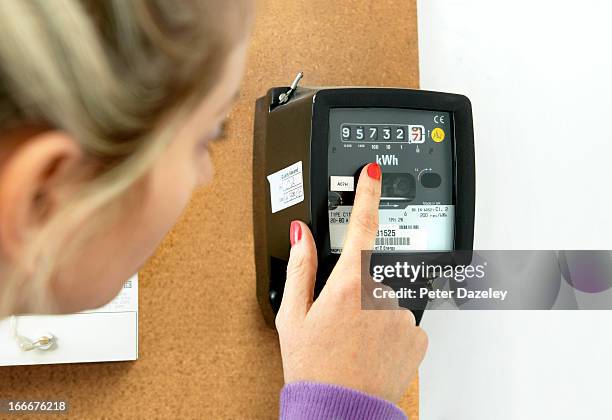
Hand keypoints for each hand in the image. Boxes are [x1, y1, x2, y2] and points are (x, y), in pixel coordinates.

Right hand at [276, 163, 427, 403]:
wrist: (340, 411)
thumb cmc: (313, 368)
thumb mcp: (292, 315)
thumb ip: (300, 267)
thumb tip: (302, 235)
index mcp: (349, 284)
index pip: (362, 225)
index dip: (368, 193)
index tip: (374, 172)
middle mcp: (381, 294)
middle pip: (371, 271)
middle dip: (356, 287)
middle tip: (339, 320)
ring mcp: (402, 316)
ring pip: (387, 297)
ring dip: (373, 311)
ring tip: (353, 339)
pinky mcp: (418, 336)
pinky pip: (403, 321)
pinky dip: (389, 329)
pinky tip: (371, 348)